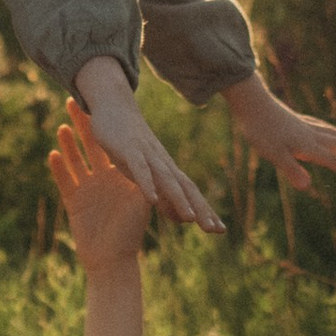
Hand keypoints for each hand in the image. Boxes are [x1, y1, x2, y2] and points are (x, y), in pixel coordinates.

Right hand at [49, 111, 151, 269]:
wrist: (112, 261)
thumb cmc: (129, 233)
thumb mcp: (139, 202)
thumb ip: (141, 181)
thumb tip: (152, 162)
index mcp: (121, 176)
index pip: (114, 145)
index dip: (108, 126)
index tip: (103, 105)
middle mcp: (103, 178)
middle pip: (92, 146)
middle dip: (83, 125)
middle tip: (74, 102)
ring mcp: (87, 189)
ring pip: (76, 159)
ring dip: (69, 143)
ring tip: (63, 125)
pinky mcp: (73, 202)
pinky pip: (65, 180)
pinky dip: (59, 167)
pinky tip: (53, 153)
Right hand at [72, 56, 220, 232]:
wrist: (114, 105)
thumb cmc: (130, 142)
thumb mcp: (145, 171)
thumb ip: (160, 192)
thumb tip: (176, 214)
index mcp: (167, 169)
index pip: (191, 192)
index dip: (205, 210)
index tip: (220, 230)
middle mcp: (162, 163)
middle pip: (186, 189)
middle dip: (201, 209)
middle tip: (216, 230)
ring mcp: (147, 155)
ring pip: (167, 181)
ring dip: (179, 199)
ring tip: (190, 219)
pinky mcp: (129, 150)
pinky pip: (140, 170)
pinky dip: (147, 184)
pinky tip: (151, 200)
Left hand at [224, 76, 335, 194]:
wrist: (252, 102)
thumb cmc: (260, 130)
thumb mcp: (274, 154)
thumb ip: (291, 170)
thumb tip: (307, 187)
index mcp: (307, 145)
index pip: (333, 160)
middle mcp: (310, 134)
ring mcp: (304, 125)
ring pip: (334, 133)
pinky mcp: (297, 119)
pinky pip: (323, 126)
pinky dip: (333, 131)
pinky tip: (331, 131)